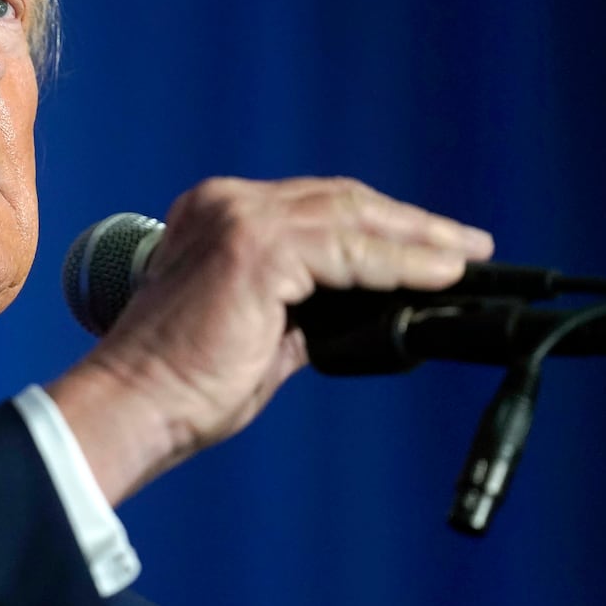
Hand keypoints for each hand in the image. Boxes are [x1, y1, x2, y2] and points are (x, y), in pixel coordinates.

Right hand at [50, 177, 493, 502]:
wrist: (137, 405)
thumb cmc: (184, 383)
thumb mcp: (259, 332)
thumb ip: (306, 309)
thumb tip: (370, 309)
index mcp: (217, 216)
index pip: (317, 207)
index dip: (381, 223)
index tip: (433, 245)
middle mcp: (225, 203)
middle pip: (342, 200)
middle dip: (411, 223)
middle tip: (469, 245)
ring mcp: (239, 220)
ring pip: (352, 218)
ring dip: (418, 240)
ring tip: (467, 259)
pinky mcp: (256, 249)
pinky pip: (349, 250)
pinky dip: (400, 263)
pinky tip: (438, 275)